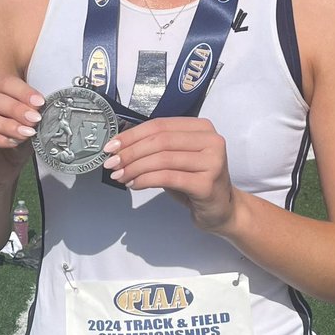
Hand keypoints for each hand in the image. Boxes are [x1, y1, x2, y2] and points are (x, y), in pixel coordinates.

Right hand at [0, 75, 43, 188]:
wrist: (2, 168)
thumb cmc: (14, 138)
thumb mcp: (26, 122)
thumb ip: (30, 112)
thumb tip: (40, 106)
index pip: (3, 83)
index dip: (23, 91)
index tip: (40, 103)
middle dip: (16, 109)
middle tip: (35, 119)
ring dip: (6, 125)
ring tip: (26, 133)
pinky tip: (11, 142)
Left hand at [102, 117, 238, 233]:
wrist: (222, 210)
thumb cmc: (195, 182)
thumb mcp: (176, 159)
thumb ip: (156, 148)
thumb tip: (120, 145)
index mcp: (202, 127)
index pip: (160, 125)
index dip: (133, 134)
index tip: (112, 145)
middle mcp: (211, 141)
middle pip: (161, 141)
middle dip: (131, 151)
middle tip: (111, 162)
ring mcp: (212, 162)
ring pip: (163, 159)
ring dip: (135, 167)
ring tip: (119, 175)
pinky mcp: (207, 184)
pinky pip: (168, 178)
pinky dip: (146, 180)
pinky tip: (134, 184)